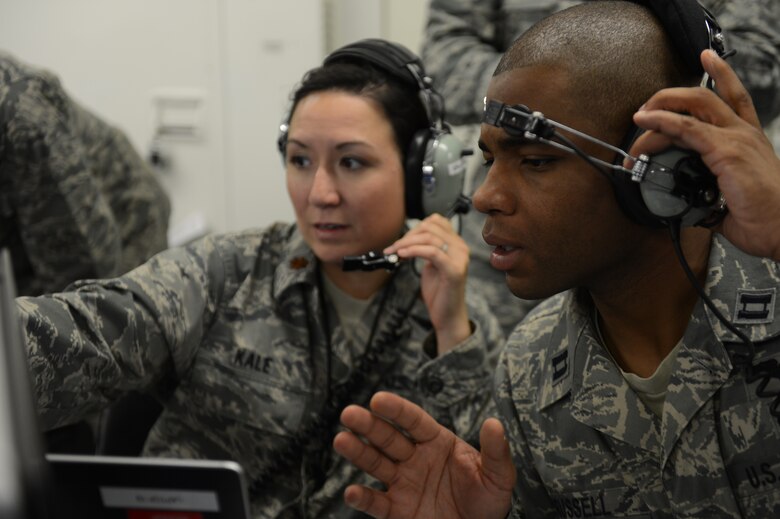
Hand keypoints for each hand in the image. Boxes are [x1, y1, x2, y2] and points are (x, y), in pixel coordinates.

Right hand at [333, 391, 514, 518]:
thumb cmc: (489, 499)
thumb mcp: (498, 475)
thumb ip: (496, 451)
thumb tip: (494, 423)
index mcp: (437, 442)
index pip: (413, 421)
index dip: (396, 409)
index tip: (377, 399)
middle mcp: (414, 458)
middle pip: (388, 438)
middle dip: (368, 425)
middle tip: (349, 414)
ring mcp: (403, 483)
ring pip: (375, 464)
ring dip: (358, 452)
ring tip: (341, 440)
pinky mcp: (397, 510)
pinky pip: (376, 503)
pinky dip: (363, 498)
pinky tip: (351, 492)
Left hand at [384, 214, 470, 352]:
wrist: (447, 315)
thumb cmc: (439, 291)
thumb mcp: (431, 264)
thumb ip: (426, 248)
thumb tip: (409, 236)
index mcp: (456, 243)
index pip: (436, 221)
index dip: (415, 227)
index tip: (400, 241)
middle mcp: (461, 247)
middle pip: (430, 227)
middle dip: (408, 235)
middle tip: (393, 248)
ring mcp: (460, 258)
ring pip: (429, 237)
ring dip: (406, 243)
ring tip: (394, 252)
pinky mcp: (454, 270)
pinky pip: (431, 252)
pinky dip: (413, 250)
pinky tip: (402, 255)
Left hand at [628, 49, 779, 260]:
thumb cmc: (763, 218)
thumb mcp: (732, 201)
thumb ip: (712, 198)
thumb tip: (695, 209)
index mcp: (749, 140)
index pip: (735, 97)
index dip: (722, 74)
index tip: (707, 57)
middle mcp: (744, 133)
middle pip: (705, 96)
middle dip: (672, 96)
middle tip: (648, 106)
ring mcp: (735, 138)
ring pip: (693, 105)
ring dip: (660, 107)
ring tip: (639, 118)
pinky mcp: (724, 150)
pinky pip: (685, 127)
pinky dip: (661, 121)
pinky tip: (644, 121)